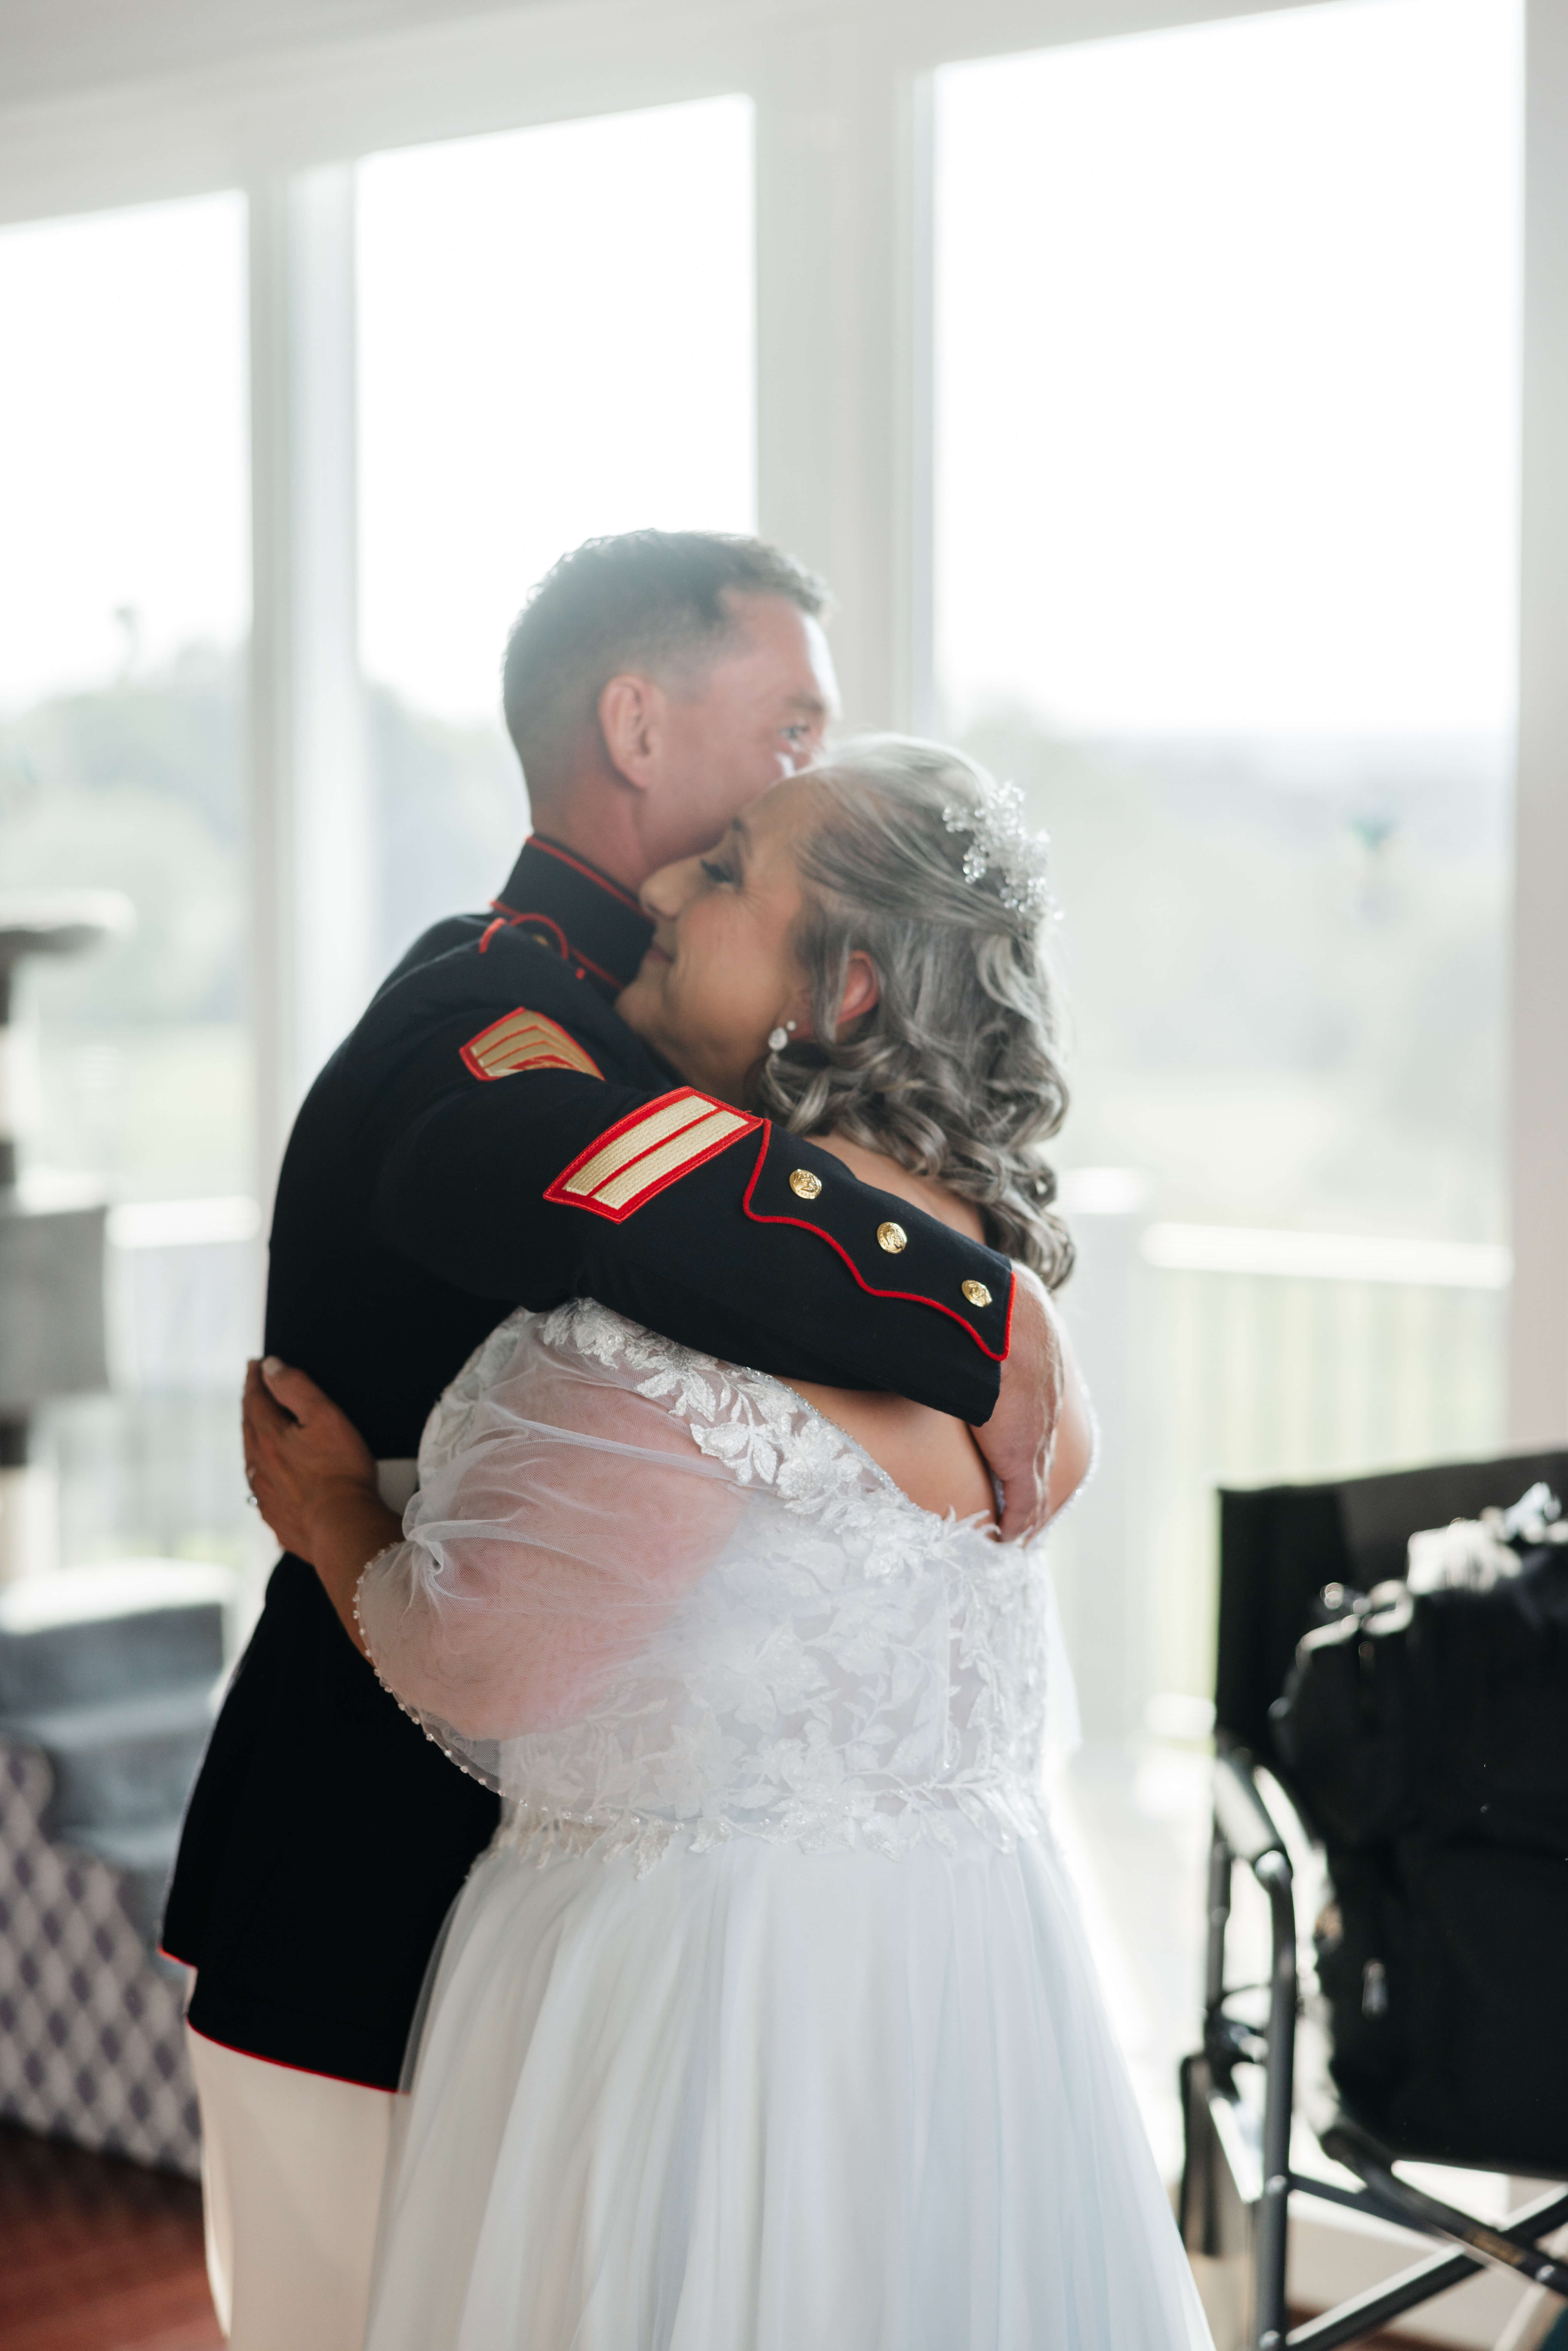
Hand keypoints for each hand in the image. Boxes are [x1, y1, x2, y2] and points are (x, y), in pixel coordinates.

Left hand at [242, 1356, 378, 1562]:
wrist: (343, 1528)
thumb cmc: (340, 1472)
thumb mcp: (324, 1416)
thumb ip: (296, 1388)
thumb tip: (270, 1367)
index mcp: (269, 1437)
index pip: (255, 1399)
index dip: (255, 1379)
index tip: (254, 1365)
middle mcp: (260, 1466)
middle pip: (249, 1428)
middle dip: (251, 1406)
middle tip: (254, 1391)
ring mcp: (265, 1494)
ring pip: (252, 1460)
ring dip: (254, 1440)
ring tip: (258, 1430)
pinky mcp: (276, 1517)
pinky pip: (262, 1489)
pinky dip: (264, 1475)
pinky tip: (271, 1478)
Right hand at [969, 1269, 1064, 1542]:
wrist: (994, 1317)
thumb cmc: (979, 1302)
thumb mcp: (984, 1300)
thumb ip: (969, 1302)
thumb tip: (941, 1278)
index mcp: (1038, 1370)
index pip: (1038, 1412)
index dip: (1029, 1434)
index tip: (1019, 1453)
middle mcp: (1045, 1406)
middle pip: (1042, 1453)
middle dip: (1032, 1477)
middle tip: (1023, 1502)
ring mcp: (1036, 1434)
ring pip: (1037, 1483)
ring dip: (1027, 1508)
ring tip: (1016, 1529)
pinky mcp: (1021, 1458)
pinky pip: (1024, 1504)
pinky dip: (1017, 1524)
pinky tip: (1008, 1540)